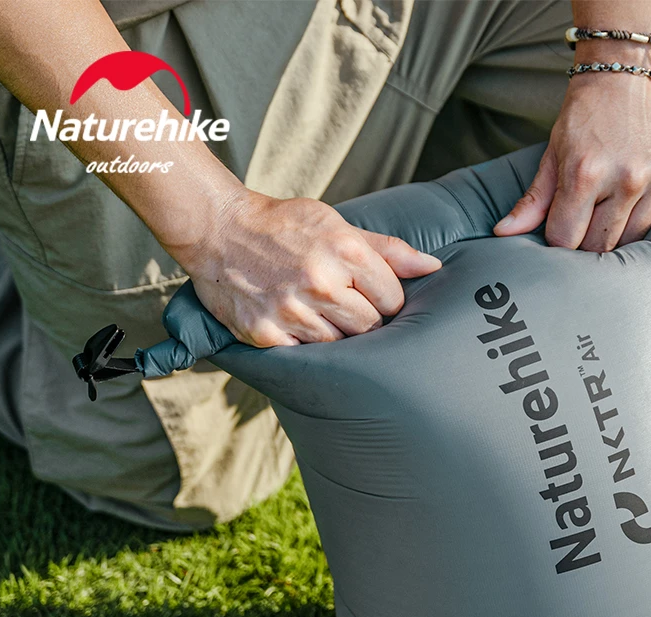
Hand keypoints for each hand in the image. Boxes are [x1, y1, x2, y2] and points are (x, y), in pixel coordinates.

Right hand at [174, 188, 441, 346]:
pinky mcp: (266, 334)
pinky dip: (304, 344)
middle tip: (342, 305)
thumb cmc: (284, 226)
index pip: (393, 299)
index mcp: (345, 250)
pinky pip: (304, 356)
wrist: (217, 229)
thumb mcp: (336, 225)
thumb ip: (387, 251)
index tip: (367, 294)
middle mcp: (321, 282)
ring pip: (340, 346)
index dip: (384, 299)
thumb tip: (432, 267)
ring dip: (334, 334)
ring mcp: (292, 311)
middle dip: (363, 320)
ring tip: (317, 312)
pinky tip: (295, 322)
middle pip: (370, 327)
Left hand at [494, 59, 650, 251]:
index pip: (565, 239)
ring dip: (619, 229)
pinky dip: (648, 212)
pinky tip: (640, 190)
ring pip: (633, 238)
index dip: (560, 237)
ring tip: (613, 203)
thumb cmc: (588, 112)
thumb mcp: (555, 152)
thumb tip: (504, 233)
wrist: (633, 67)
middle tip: (588, 215)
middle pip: (600, 245)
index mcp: (586, 172)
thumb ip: (534, 199)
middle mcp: (626, 177)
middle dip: (588, 237)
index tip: (563, 226)